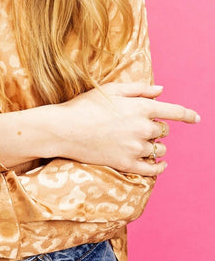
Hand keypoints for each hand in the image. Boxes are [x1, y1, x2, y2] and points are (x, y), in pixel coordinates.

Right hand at [46, 82, 198, 174]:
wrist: (64, 129)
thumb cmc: (85, 106)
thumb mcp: (112, 89)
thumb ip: (140, 89)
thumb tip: (162, 91)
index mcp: (142, 107)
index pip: (175, 112)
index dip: (188, 115)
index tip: (196, 119)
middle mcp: (142, 128)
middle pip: (163, 132)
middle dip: (157, 130)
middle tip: (141, 129)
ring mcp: (134, 148)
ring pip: (159, 150)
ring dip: (156, 147)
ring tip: (143, 146)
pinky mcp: (124, 163)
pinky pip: (150, 170)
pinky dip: (158, 168)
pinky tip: (159, 165)